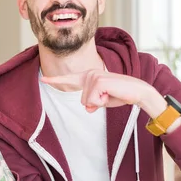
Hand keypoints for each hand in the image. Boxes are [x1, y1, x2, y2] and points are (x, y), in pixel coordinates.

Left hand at [40, 69, 154, 112]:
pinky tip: (112, 94)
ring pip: (88, 101)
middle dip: (96, 104)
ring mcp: (94, 76)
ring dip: (101, 102)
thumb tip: (87, 107)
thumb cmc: (121, 95)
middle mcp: (90, 73)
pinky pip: (94, 101)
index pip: (70, 79)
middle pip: (83, 100)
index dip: (55, 80)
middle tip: (110, 96)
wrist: (138, 92)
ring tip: (112, 94)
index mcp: (89, 76)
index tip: (42, 79)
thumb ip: (92, 103)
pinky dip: (103, 102)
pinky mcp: (98, 81)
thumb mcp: (103, 102)